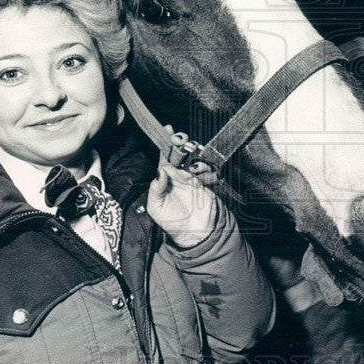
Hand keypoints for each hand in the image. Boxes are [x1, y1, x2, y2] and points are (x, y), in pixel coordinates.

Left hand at [147, 131, 219, 248]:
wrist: (195, 234)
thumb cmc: (172, 222)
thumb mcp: (156, 208)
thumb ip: (155, 189)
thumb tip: (161, 171)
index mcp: (166, 178)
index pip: (164, 157)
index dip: (166, 143)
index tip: (167, 129)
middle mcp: (180, 174)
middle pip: (181, 151)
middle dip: (181, 142)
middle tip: (181, 140)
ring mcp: (194, 177)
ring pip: (195, 156)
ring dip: (194, 153)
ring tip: (191, 163)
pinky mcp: (207, 181)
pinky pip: (207, 167)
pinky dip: (205, 166)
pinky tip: (201, 172)